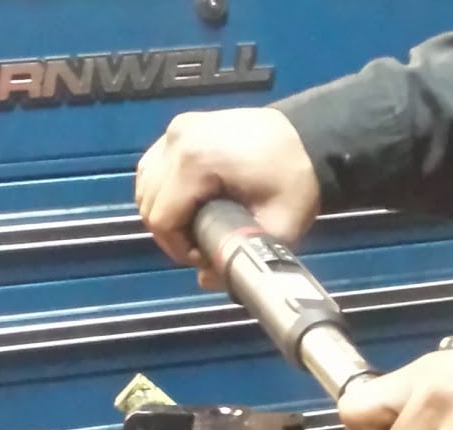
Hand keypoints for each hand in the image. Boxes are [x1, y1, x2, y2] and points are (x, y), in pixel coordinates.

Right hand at [135, 108, 320, 286]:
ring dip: (164, 212)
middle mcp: (178, 140)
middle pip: (148, 202)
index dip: (177, 249)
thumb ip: (238, 259)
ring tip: (195, 227)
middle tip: (202, 247)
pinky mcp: (182, 128)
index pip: (160, 219)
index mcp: (195, 161)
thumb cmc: (295, 180)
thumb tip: (204, 278)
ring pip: (145, 183)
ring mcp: (177, 129)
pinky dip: (163, 190)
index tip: (203, 257)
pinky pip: (155, 166)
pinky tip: (188, 205)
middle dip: (170, 234)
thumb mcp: (276, 230)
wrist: (307, 137)